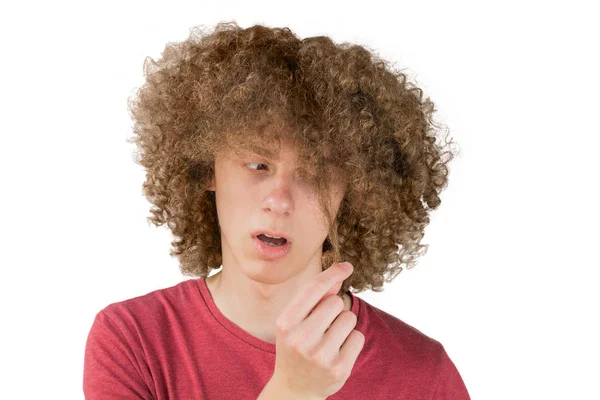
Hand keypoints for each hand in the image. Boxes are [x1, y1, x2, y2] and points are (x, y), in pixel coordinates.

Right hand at [270, 262, 364, 398]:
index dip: (333, 273)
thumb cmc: (296, 347)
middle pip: (335, 302)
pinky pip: (358, 337)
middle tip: (323, 326)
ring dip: (344, 325)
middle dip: (334, 309)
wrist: (294, 388)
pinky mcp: (339, 368)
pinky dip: (352, 341)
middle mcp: (301, 338)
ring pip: (349, 318)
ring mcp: (320, 355)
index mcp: (286, 323)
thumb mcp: (296, 322)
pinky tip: (337, 352)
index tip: (347, 266)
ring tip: (329, 340)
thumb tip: (339, 273)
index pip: (314, 288)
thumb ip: (315, 298)